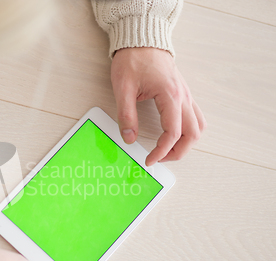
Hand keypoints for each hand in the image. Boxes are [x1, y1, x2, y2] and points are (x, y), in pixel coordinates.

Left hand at [111, 47, 205, 165]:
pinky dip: (189, 131)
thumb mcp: (123, 88)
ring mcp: (186, 95)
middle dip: (178, 152)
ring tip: (167, 151)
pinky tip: (174, 135)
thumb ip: (126, 115)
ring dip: (187, 143)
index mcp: (170, 95)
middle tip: (159, 159)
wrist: (142, 40)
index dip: (161, 151)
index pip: (173, 132)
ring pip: (198, 126)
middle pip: (193, 134)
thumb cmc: (133, 59)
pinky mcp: (183, 94)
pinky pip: (195, 117)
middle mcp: (183, 96)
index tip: (149, 159)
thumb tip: (129, 138)